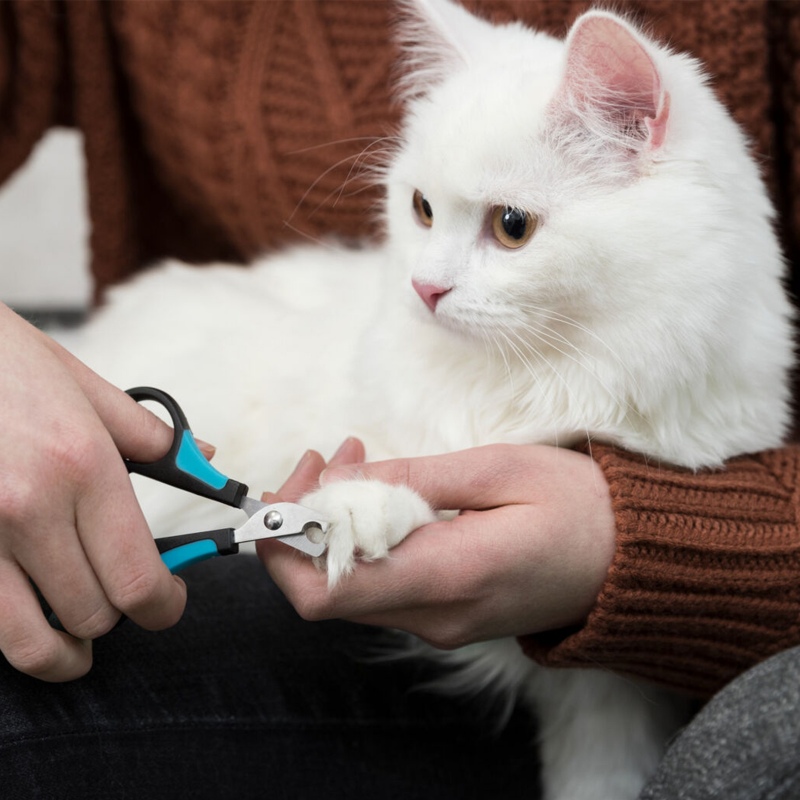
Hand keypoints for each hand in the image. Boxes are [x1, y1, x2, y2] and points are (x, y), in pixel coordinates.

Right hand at [0, 304, 190, 679]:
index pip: (139, 577)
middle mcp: (30, 508)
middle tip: (127, 600)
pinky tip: (29, 615)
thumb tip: (205, 458)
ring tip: (78, 639)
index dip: (165, 606)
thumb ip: (153, 436)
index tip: (169, 601)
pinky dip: (15, 631)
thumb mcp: (89, 390)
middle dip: (122, 615)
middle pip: (95, 615)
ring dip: (64, 647)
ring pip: (31, 640)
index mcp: (83, 467)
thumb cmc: (9, 365)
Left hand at [258, 441, 615, 649]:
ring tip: (357, 459)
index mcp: (448, 578)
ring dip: (335, 526)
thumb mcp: (498, 469)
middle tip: (327, 457)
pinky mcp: (447, 617)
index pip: (326, 590)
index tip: (297, 481)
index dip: (287, 541)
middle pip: (326, 592)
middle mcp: (434, 617)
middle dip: (306, 523)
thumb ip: (413, 480)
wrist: (632, 561)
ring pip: (351, 588)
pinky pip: (383, 587)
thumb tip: (343, 484)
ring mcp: (440, 624)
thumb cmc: (579, 506)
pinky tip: (383, 495)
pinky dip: (364, 542)